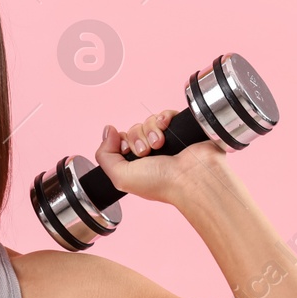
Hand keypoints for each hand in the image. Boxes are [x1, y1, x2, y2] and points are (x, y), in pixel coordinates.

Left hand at [92, 109, 227, 203]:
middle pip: (134, 130)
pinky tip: (166, 127)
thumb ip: (104, 156)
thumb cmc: (161, 183)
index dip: (122, 143)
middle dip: (137, 139)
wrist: (192, 177)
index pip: (122, 142)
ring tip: (159, 144)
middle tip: (147, 152)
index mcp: (138, 165)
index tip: (128, 151)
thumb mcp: (121, 176)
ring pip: (148, 122)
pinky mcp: (181, 129)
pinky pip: (165, 114)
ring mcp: (167, 140)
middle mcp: (152, 153)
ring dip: (150, 131)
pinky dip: (163, 118)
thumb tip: (108, 131)